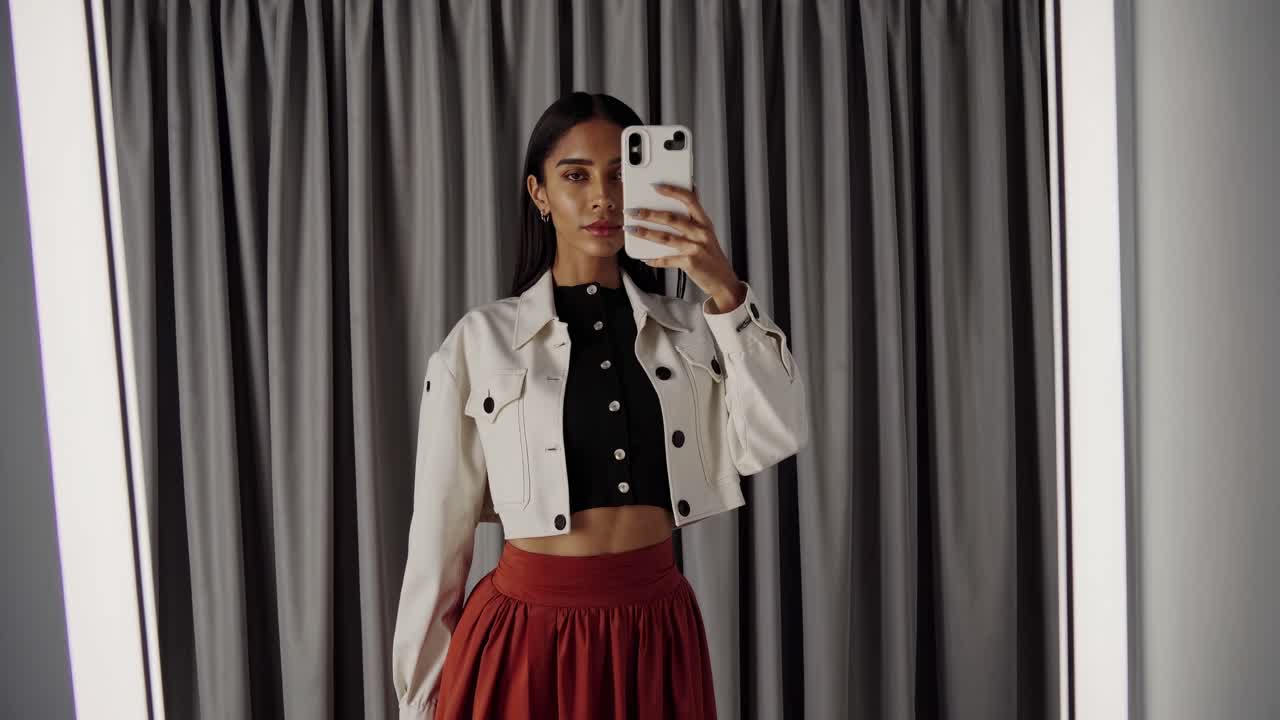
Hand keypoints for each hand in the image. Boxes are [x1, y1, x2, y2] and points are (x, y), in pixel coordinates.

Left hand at [624, 183, 745, 312]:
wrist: (723, 280)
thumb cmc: (711, 257)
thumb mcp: (706, 234)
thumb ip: (694, 220)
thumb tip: (678, 204)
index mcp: (705, 222)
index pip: (689, 199)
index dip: (672, 191)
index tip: (655, 187)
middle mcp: (701, 233)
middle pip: (671, 218)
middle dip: (648, 213)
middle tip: (632, 211)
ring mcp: (696, 248)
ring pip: (665, 238)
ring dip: (645, 232)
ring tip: (631, 229)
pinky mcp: (690, 263)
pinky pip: (667, 260)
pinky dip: (654, 259)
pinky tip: (645, 258)